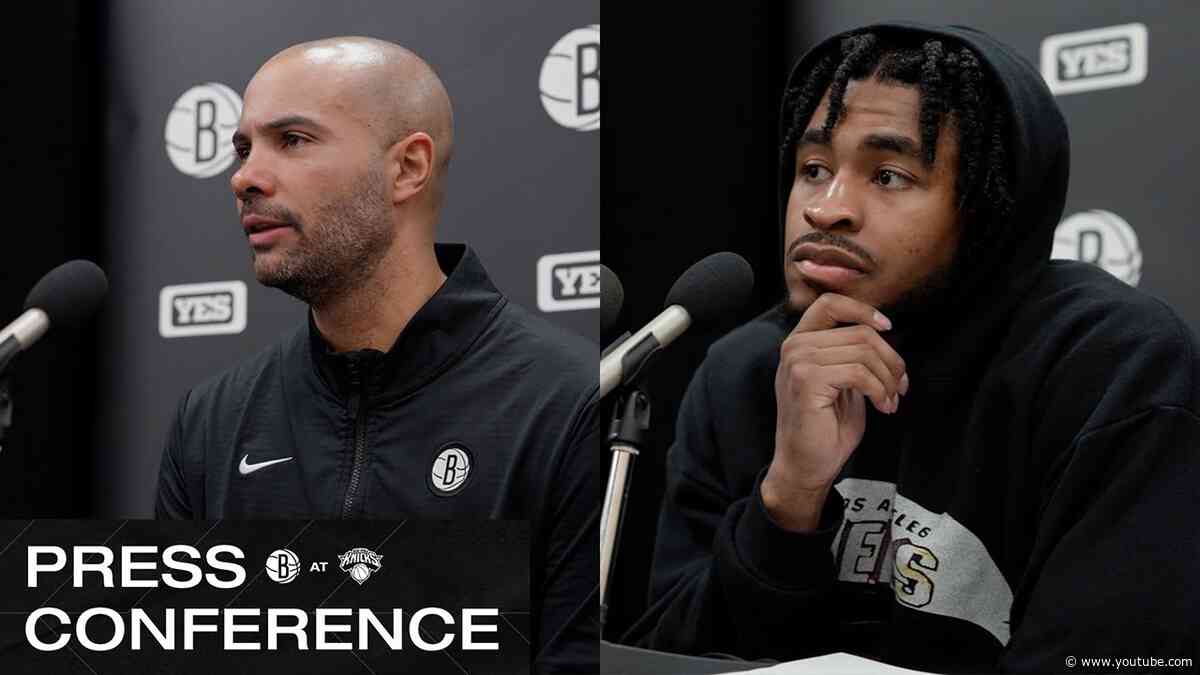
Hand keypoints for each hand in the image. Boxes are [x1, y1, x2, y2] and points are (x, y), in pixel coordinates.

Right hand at [762, 293, 907, 530]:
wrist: (806, 465)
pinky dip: (880, 390)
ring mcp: (798, 362)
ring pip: (863, 351)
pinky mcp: (807, 381)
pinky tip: (883, 407)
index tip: (887, 327)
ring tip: (891, 400)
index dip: (863, 310)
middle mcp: (795, 347)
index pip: (830, 303)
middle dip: (891, 359)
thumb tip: (884, 336)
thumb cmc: (825, 428)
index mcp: (801, 342)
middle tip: (900, 386)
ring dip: (888, 378)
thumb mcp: (842, 382)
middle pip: (859, 332)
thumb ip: (853, 355)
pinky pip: (859, 373)